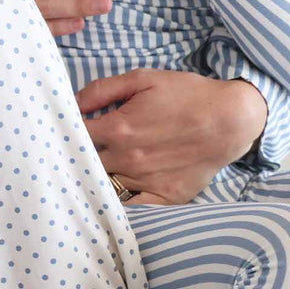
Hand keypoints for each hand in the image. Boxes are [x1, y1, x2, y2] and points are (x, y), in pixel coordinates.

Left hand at [77, 69, 267, 204]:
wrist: (229, 119)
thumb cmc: (186, 95)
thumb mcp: (143, 79)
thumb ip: (102, 90)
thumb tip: (72, 102)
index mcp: (119, 128)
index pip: (75, 138)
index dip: (64, 134)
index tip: (60, 133)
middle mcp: (128, 159)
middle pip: (86, 165)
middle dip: (76, 158)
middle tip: (70, 154)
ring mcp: (146, 181)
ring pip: (106, 187)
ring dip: (95, 181)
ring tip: (87, 175)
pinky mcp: (165, 198)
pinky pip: (132, 209)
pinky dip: (119, 205)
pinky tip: (111, 199)